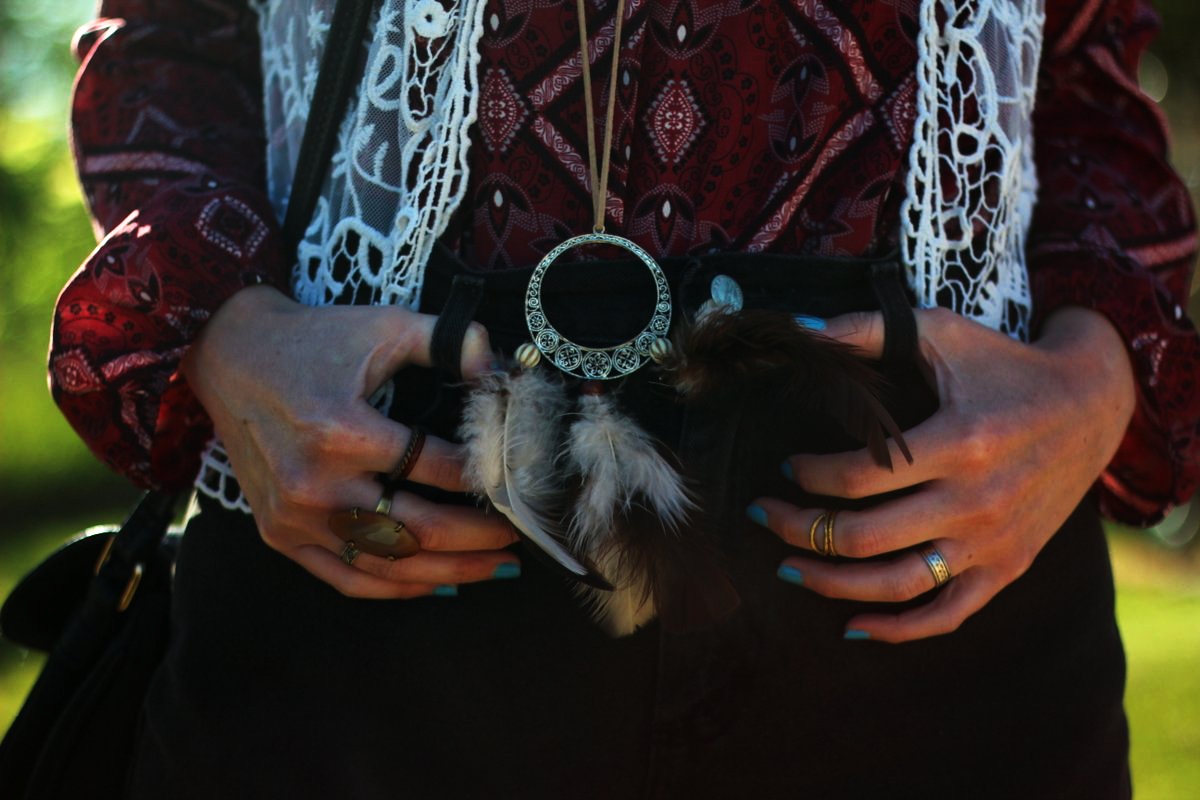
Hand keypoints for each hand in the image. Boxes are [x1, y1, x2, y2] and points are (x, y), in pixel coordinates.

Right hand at [181, 285, 518, 597]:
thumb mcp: (384, 325)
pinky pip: (346, 578)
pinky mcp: (279, 533)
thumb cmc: (315, 339)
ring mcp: (295, 516)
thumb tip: (501, 369)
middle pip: (417, 530)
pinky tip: (437, 583)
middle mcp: (316, 483)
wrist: (231, 354)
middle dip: (478, 539)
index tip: (522, 486)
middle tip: (519, 539)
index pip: (439, 469)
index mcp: (344, 431)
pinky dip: (396, 588)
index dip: (488, 480)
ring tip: (495, 569)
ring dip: (449, 572)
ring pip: (387, 564)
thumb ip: (448, 340)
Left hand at [748, 306, 1135, 641]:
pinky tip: (853, 625)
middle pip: (864, 537)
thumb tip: (799, 332)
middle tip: (763, 515)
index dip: (809, 476)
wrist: (1093, 404)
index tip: (787, 466)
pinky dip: (898, 629)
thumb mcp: (941, 333)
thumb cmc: (1004, 365)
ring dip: (831, 582)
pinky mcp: (1008, 567)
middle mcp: (977, 502)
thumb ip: (866, 331)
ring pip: (897, 584)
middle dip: (799, 529)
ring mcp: (994, 543)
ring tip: (787, 567)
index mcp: (959, 444)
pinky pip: (947, 614)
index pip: (858, 478)